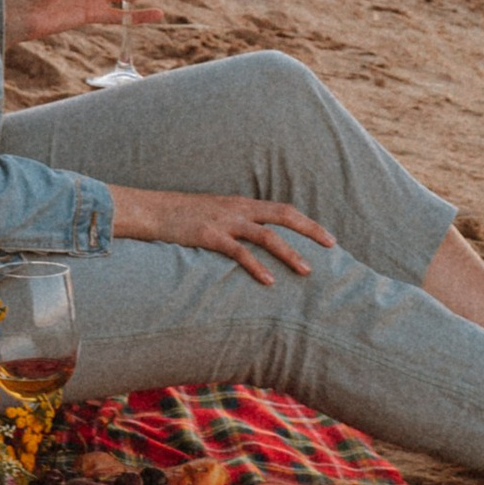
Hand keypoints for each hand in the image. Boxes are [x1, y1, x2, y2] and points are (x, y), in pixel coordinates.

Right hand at [115, 186, 336, 286]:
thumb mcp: (214, 214)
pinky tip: (268, 281)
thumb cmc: (183, 216)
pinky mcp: (210, 236)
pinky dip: (256, 266)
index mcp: (241, 204)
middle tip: (331, 246)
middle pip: (283, 215)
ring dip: (289, 252)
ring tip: (307, 270)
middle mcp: (238, 209)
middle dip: (309, 230)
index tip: (326, 236)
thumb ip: (234, 224)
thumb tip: (252, 240)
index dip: (305, 222)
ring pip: (266, 235)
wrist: (152, 209)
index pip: (282, 209)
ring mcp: (225, 221)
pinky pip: (239, 252)